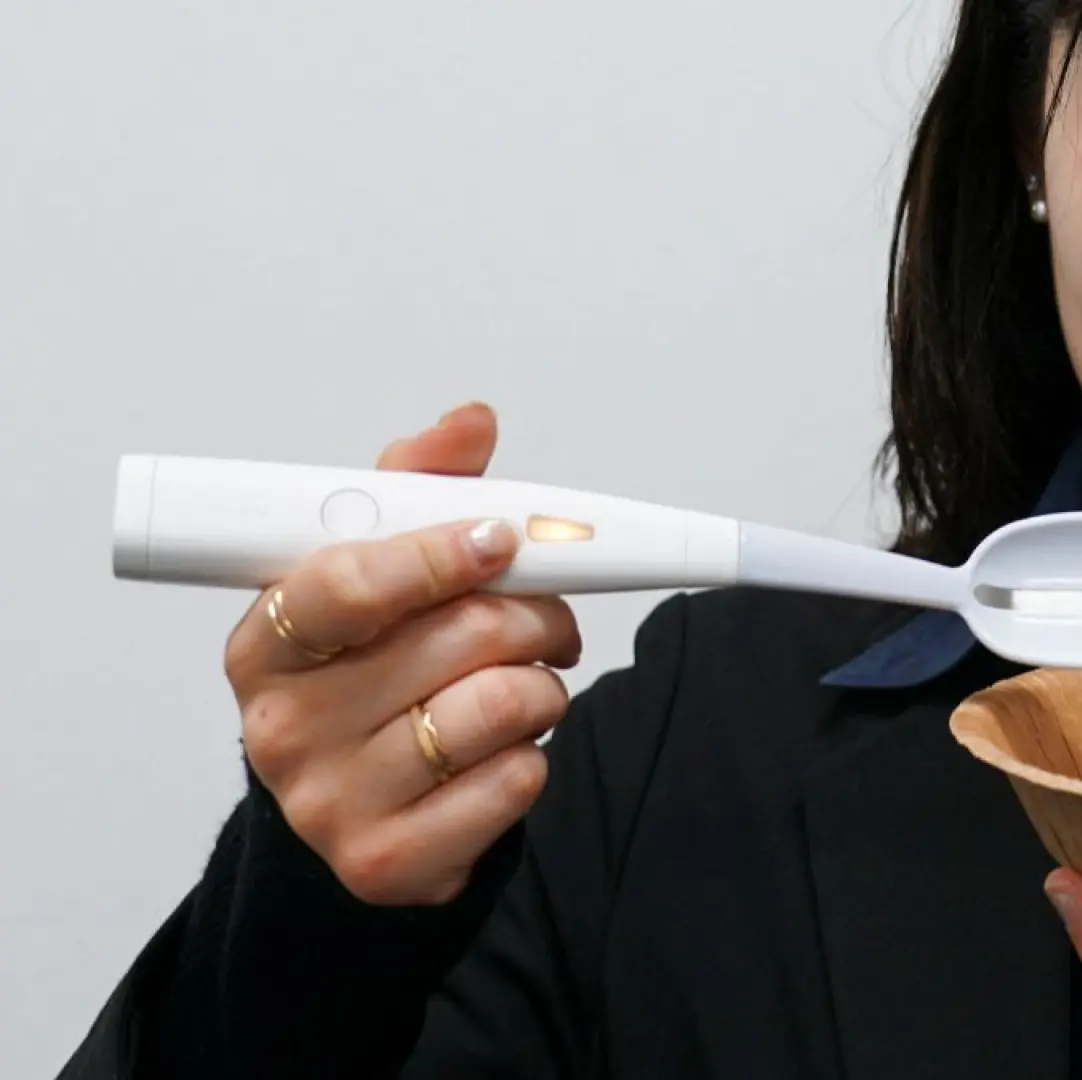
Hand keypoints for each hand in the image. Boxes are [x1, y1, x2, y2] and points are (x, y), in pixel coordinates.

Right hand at [224, 402, 582, 905]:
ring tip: (527, 685)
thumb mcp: (377, 578)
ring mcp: (330, 802)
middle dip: (533, 615)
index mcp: (265, 641)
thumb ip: (419, 491)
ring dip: (546, 686)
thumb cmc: (371, 677)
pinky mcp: (388, 861)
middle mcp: (282, 725)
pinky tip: (503, 750)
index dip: (441, 553)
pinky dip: (535, 755)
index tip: (500, 539)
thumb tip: (469, 422)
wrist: (358, 812)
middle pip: (459, 638)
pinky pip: (517, 782)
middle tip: (543, 619)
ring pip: (503, 706)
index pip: (350, 582)